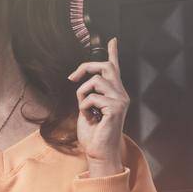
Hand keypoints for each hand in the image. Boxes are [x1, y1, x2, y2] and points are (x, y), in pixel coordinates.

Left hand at [66, 36, 128, 172]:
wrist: (98, 152)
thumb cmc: (93, 133)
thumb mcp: (87, 108)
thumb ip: (88, 94)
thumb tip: (81, 82)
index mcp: (115, 93)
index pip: (114, 69)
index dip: (113, 53)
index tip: (113, 39)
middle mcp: (121, 94)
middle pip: (105, 67)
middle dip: (85, 67)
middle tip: (72, 78)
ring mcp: (120, 100)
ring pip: (95, 82)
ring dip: (82, 94)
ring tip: (85, 110)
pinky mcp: (116, 108)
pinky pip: (92, 97)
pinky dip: (84, 107)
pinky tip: (90, 118)